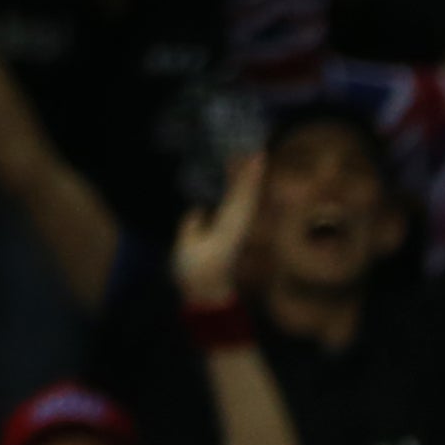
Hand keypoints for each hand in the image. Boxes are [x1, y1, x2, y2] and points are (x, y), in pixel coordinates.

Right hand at [172, 150, 263, 307]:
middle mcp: (238, 228)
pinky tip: (238, 178)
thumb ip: (192, 226)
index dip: (248, 177)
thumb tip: (201, 211)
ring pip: (245, 200)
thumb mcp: (187, 248)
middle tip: (257, 150)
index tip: (257, 157)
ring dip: (247, 179)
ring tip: (250, 158)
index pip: (242, 198)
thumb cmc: (195, 272)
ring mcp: (237, 230)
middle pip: (248, 195)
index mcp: (230, 229)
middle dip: (251, 173)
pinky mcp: (232, 232)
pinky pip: (239, 206)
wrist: (207, 294)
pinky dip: (240, 191)